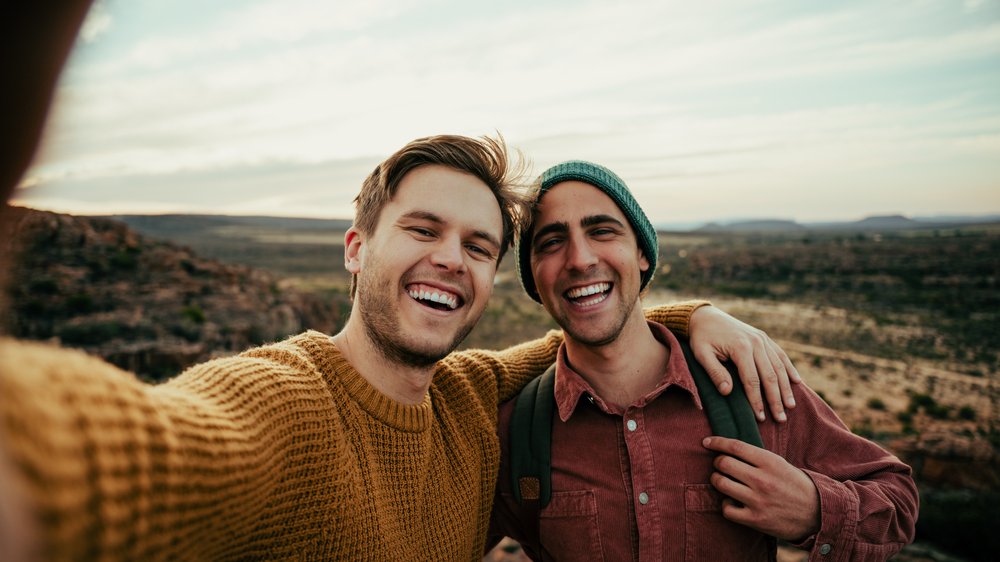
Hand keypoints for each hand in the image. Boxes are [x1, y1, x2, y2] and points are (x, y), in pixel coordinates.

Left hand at [688, 306, 799, 421]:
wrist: (705, 316)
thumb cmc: (702, 338)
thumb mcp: (701, 354)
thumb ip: (715, 373)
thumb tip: (727, 392)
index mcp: (741, 347)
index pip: (752, 380)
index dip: (757, 400)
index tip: (760, 417)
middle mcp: (756, 342)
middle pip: (770, 376)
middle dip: (776, 399)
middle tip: (780, 419)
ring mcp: (762, 339)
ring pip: (779, 366)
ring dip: (786, 388)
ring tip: (791, 406)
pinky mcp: (764, 338)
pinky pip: (780, 355)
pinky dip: (789, 369)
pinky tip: (797, 382)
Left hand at [703, 436, 819, 541]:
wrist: (817, 512)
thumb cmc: (793, 484)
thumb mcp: (779, 464)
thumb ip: (755, 457)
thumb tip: (727, 449)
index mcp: (769, 461)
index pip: (735, 446)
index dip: (717, 442)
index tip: (706, 442)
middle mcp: (762, 479)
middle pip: (724, 464)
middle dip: (718, 463)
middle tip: (721, 465)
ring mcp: (758, 500)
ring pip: (721, 484)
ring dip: (717, 481)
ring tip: (723, 481)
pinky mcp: (755, 519)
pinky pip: (726, 509)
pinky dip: (725, 504)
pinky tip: (732, 502)